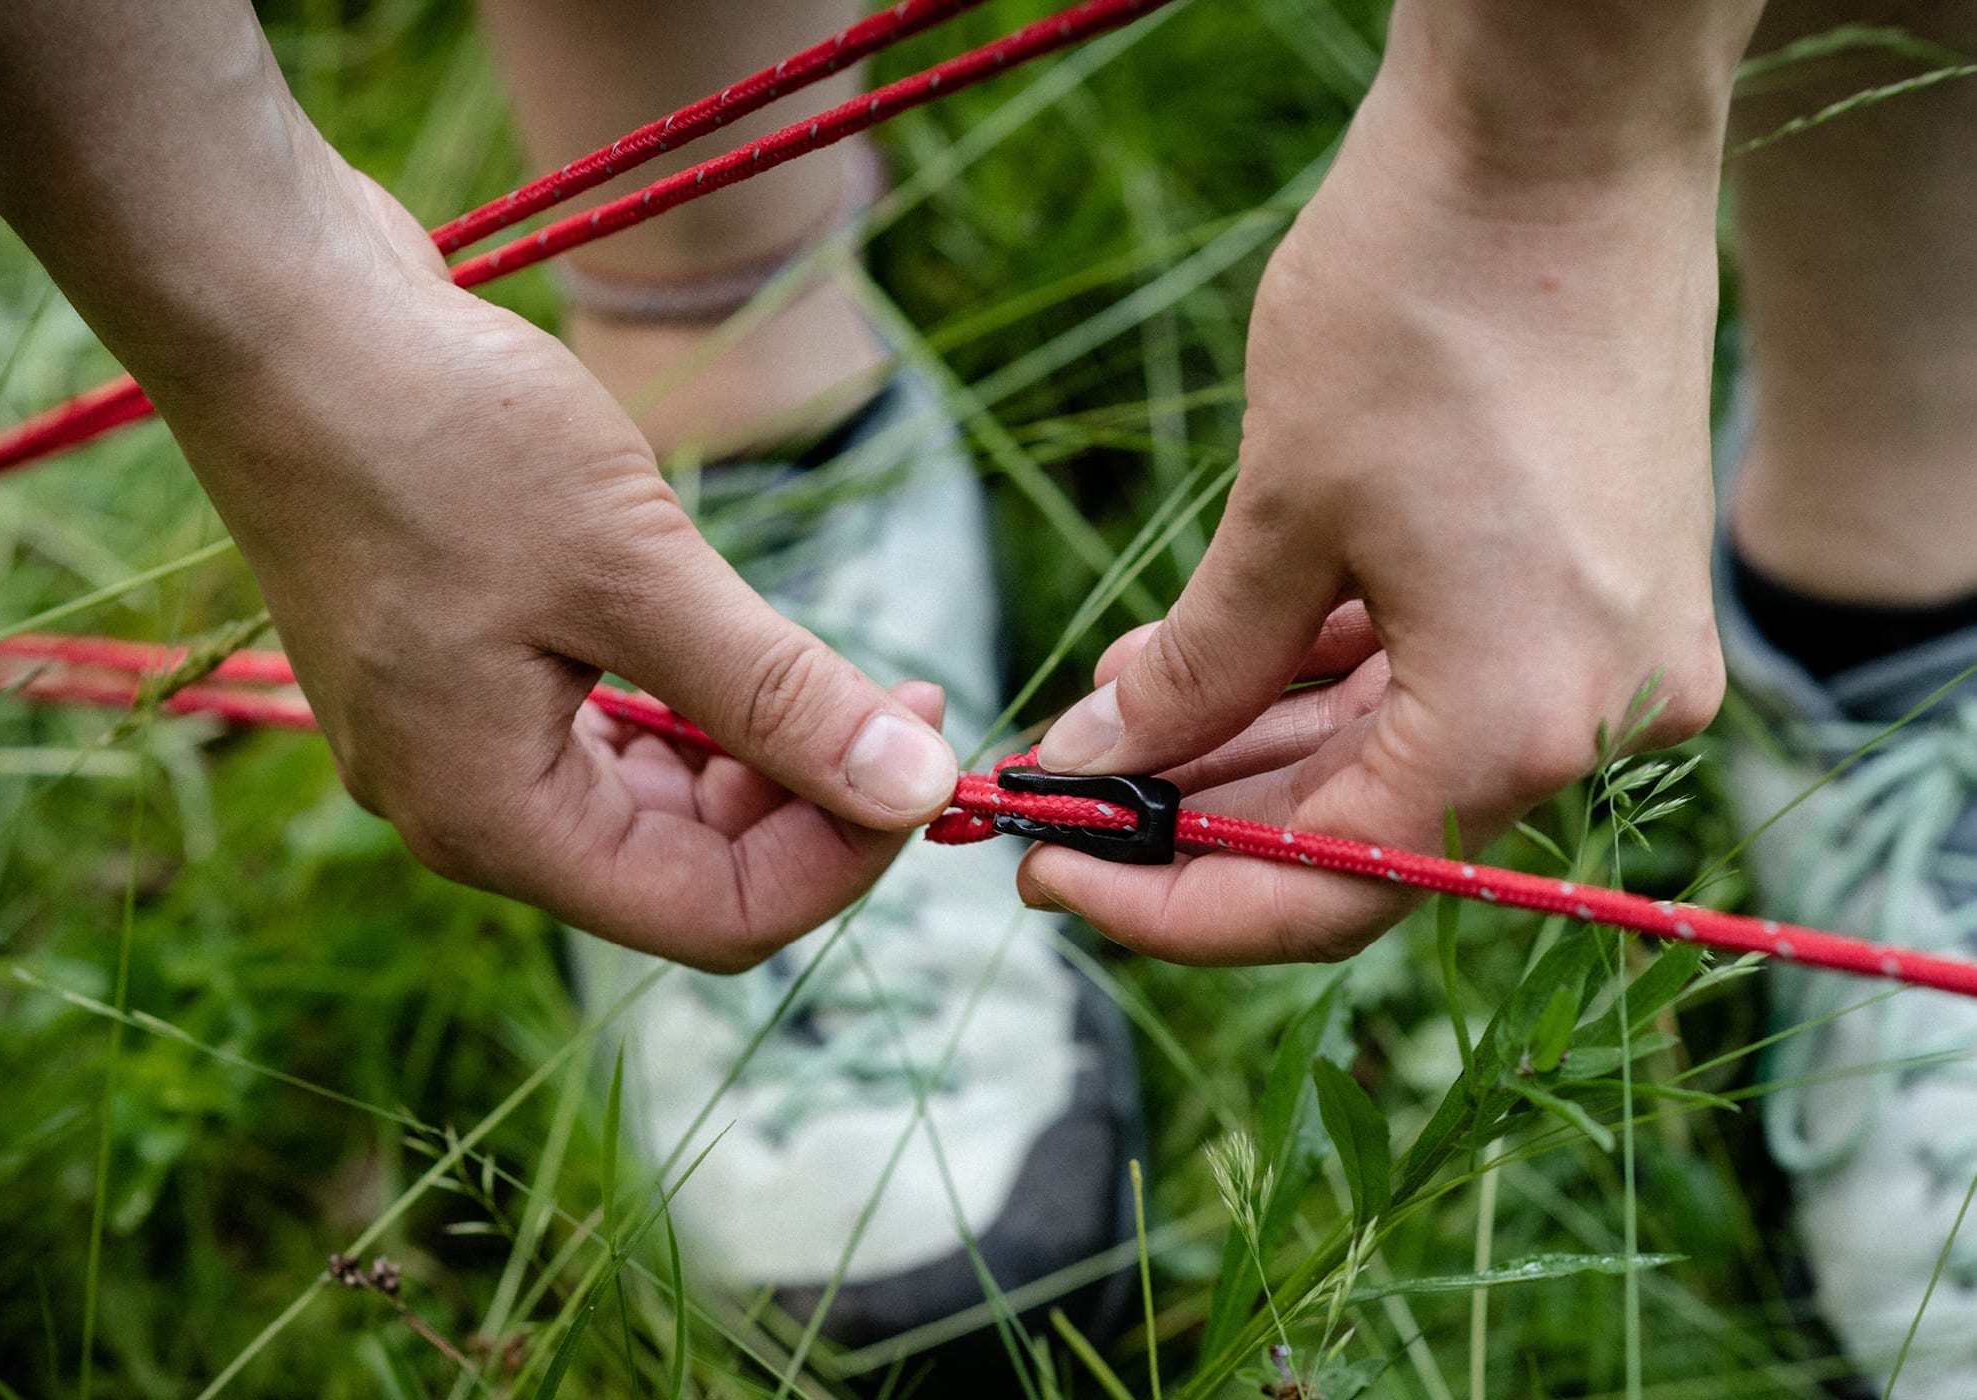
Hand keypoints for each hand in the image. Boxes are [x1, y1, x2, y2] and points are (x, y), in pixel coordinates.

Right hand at [143, 151, 956, 971]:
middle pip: (691, 872)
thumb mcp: (634, 569)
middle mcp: (468, 811)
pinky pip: (606, 738)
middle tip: (902, 693)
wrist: (279, 315)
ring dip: (757, 754)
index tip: (928, 747)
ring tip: (829, 659)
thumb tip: (916, 789)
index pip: (721, 917)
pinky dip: (690, 707)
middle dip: (811, 801)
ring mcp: (457, 744)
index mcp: (496, 820)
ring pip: (655, 808)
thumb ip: (777, 695)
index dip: (846, 854)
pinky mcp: (464, 676)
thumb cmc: (437, 435)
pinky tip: (731, 633)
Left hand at [1022, 67, 1728, 965]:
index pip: (1329, 889)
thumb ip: (1195, 672)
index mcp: (1523, 718)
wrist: (1565, 125)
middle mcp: (1596, 715)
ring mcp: (1614, 652)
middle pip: (1366, 833)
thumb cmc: (1424, 300)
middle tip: (1064, 797)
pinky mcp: (1605, 588)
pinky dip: (1328, 677)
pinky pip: (1449, 678)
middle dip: (1200, 817)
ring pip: (1400, 753)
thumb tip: (1100, 764)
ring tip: (1119, 710)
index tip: (1047, 878)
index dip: (1170, 904)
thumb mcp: (1281, 510)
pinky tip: (1214, 655)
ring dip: (1253, 743)